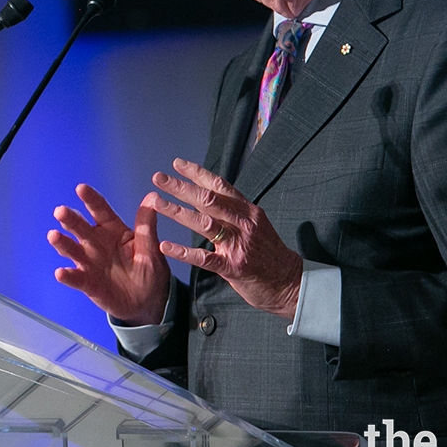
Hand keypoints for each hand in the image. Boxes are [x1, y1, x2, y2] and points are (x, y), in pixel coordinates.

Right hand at [48, 184, 171, 325]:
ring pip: (72, 249)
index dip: (90, 199)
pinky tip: (61, 272)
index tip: (81, 188)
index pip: (100, 211)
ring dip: (62, 243)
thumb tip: (153, 197)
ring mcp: (89, 262)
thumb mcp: (151, 248)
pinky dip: (67, 275)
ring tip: (53, 236)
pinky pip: (75, 278)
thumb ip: (147, 226)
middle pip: (80, 227)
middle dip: (70, 219)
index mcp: (112, 230)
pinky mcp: (87, 283)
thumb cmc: (149, 270)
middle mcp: (96, 243)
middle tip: (60, 211)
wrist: (147, 301)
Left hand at [148, 158, 302, 319]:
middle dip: (181, 187)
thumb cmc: (269, 252)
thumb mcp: (256, 224)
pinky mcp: (233, 267)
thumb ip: (234, 211)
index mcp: (247, 210)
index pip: (219, 185)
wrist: (289, 282)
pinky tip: (166, 246)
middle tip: (159, 178)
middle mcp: (243, 223)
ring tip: (157, 202)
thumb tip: (208, 194)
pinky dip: (183, 251)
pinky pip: (204, 258)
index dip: (197, 173)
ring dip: (177, 211)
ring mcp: (238, 244)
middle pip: (208, 199)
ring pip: (204, 223)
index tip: (177, 163)